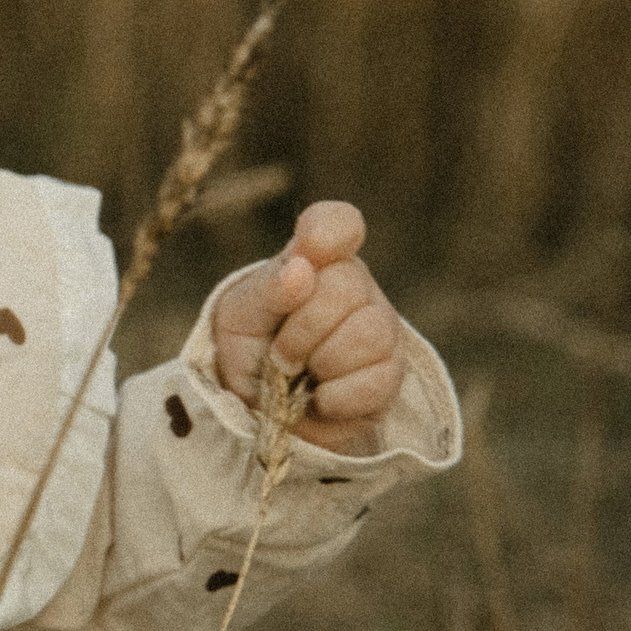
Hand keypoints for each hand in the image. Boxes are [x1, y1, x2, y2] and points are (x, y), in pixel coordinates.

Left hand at [211, 202, 401, 455]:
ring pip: (368, 334)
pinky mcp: (390, 377)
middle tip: (279, 353)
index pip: (338, 222)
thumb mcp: (241, 316)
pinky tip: (319, 398)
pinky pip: (374, 382)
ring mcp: (382, 331)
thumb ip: (268, 289)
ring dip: (319, 363)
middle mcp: (358, 288)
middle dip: (301, 329)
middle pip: (346, 287)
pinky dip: (334, 398)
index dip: (327, 232)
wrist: (261, 407)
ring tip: (299, 376)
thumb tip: (301, 269)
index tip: (306, 252)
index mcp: (318, 261)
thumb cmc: (252, 348)